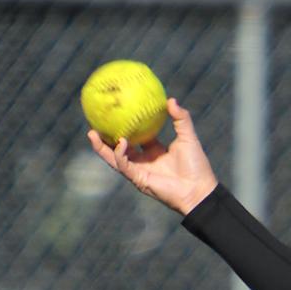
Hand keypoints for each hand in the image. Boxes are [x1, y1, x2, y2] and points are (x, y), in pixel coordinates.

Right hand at [86, 97, 217, 216]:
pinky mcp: (139, 180)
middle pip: (118, 148)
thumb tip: (170, 99)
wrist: (199, 190)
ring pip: (114, 158)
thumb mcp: (188, 137)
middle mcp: (144, 161)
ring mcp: (140, 171)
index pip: (134, 137)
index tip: (114, 112)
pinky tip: (120, 142)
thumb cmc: (197, 166)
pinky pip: (124, 165)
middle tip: (93, 121)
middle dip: (104, 137)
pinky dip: (119, 154)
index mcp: (154, 151)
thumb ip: (181, 119)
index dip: (124, 125)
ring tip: (91, 133)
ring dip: (102, 147)